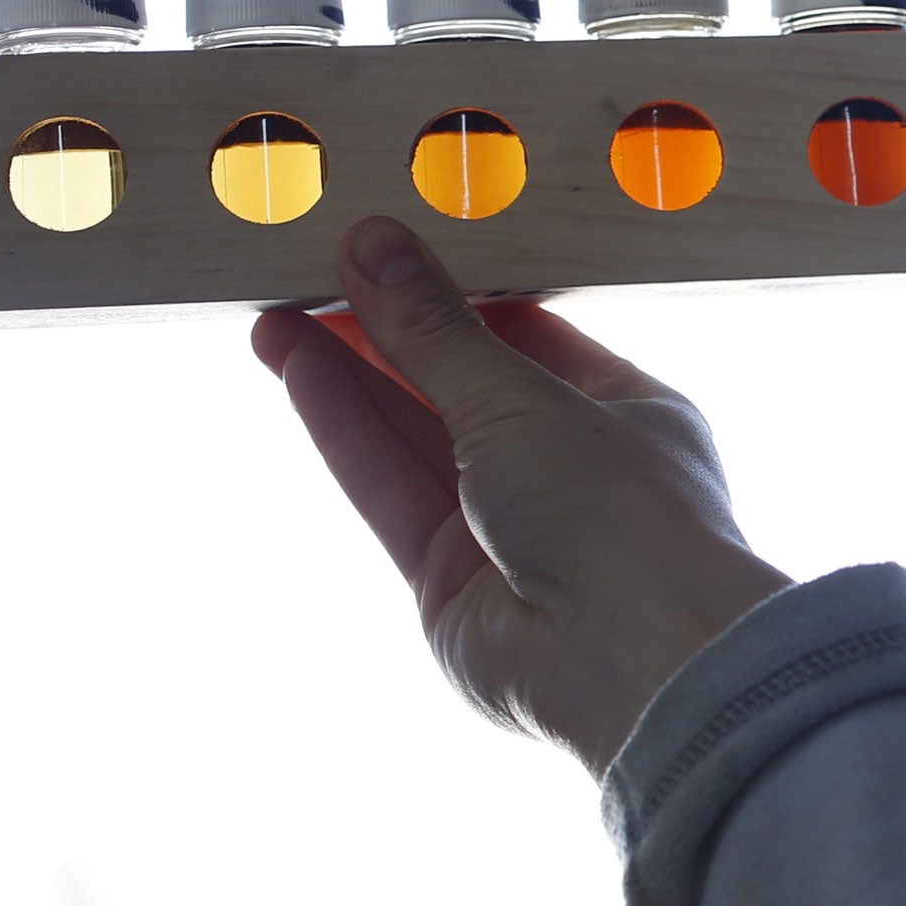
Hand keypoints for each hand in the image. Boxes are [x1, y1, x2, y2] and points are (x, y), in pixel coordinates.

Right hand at [250, 216, 792, 776]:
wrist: (629, 660)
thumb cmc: (619, 511)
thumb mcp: (519, 395)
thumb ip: (435, 330)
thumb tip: (373, 246)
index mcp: (625, 411)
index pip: (531, 336)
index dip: (455, 295)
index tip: (388, 251)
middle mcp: (570, 470)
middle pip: (461, 387)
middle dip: (386, 334)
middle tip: (311, 273)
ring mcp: (509, 530)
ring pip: (415, 438)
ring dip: (348, 376)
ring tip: (276, 314)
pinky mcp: (452, 583)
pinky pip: (391, 491)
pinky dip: (347, 431)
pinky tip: (299, 369)